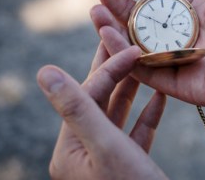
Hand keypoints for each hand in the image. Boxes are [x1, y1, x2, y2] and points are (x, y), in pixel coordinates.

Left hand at [37, 44, 167, 179]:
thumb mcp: (106, 146)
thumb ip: (79, 108)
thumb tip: (45, 71)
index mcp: (70, 150)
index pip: (87, 96)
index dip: (109, 69)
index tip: (133, 49)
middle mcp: (82, 153)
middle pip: (98, 101)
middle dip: (114, 70)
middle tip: (123, 38)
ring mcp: (104, 160)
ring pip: (117, 114)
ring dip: (131, 88)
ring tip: (142, 61)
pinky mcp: (128, 166)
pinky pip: (135, 133)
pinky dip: (147, 113)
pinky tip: (159, 96)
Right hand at [90, 0, 204, 108]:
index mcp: (204, 11)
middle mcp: (192, 37)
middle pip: (147, 20)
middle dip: (121, 3)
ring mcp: (189, 62)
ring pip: (143, 46)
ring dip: (116, 29)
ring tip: (95, 9)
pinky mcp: (189, 86)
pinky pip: (152, 73)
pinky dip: (127, 56)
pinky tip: (109, 36)